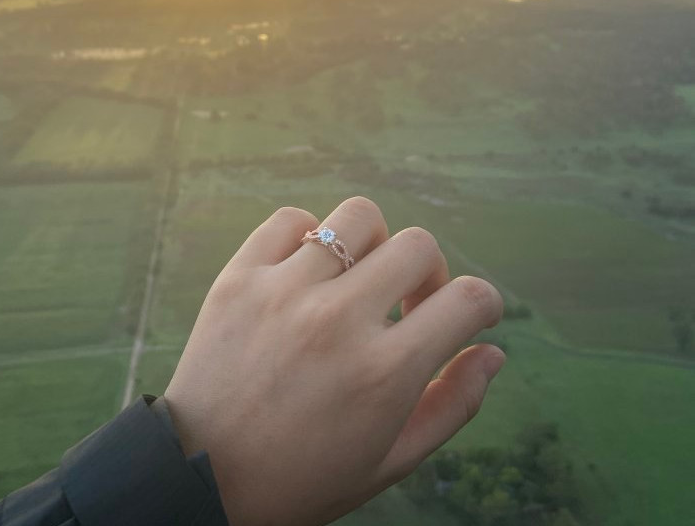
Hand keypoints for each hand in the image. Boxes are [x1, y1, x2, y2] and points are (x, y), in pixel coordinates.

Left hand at [164, 196, 503, 525]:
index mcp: (385, 373)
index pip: (468, 300)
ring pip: (358, 217)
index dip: (484, 302)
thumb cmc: (305, 476)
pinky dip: (308, 236)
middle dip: (429, 274)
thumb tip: (494, 352)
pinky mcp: (239, 277)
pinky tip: (305, 273)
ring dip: (372, 245)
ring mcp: (284, 292)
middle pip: (418, 246)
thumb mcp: (392, 460)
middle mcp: (338, 321)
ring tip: (355, 280)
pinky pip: (290, 219)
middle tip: (407, 304)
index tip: (471, 313)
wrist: (200, 479)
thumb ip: (454, 405)